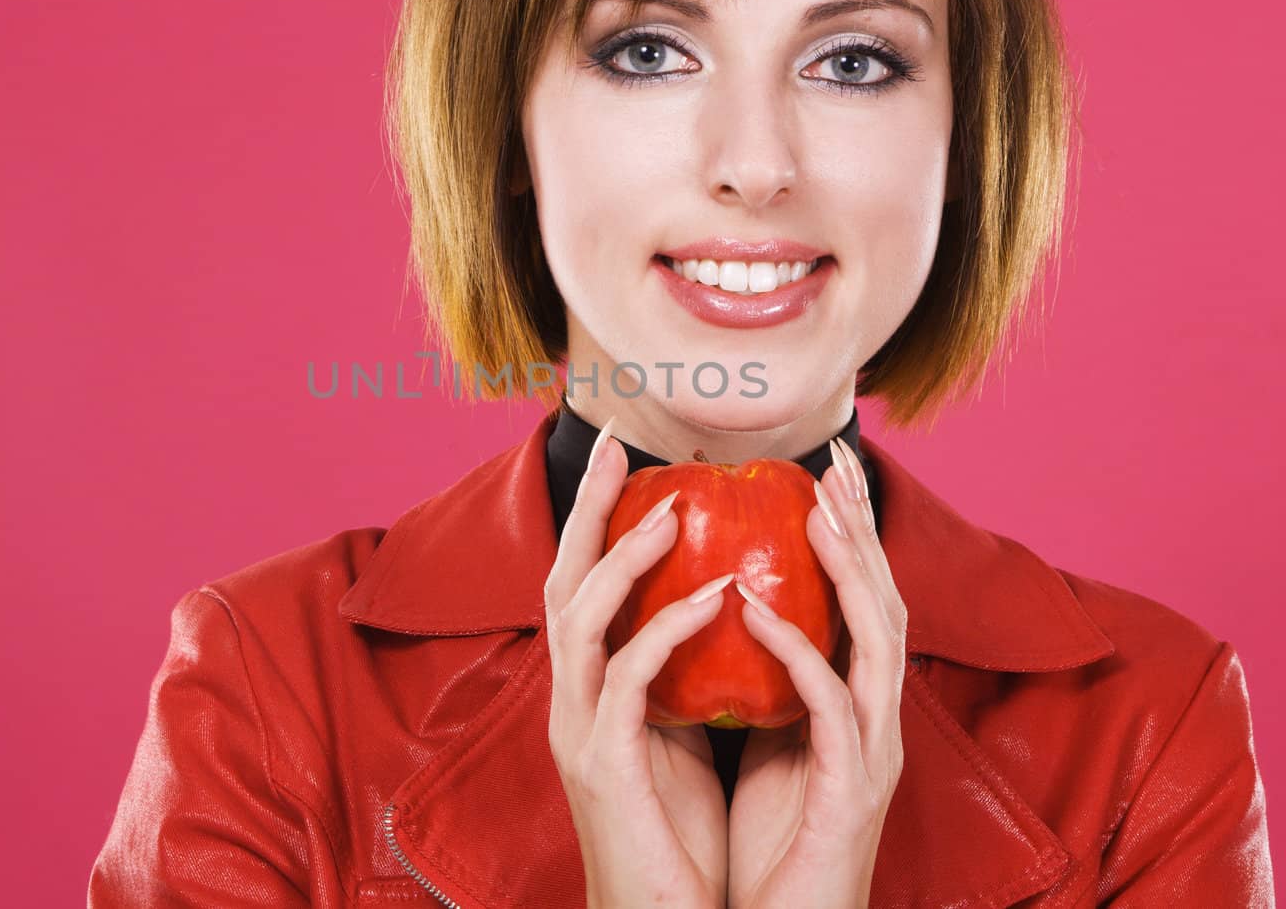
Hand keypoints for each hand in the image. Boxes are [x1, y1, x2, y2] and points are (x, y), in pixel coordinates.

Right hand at [544, 418, 730, 908]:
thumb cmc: (678, 839)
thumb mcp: (680, 739)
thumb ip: (682, 677)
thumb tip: (723, 609)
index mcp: (589, 692)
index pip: (582, 586)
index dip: (595, 520)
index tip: (622, 460)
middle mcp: (570, 701)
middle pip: (562, 582)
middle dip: (587, 510)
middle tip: (615, 447)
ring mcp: (578, 731)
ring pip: (579, 619)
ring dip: (624, 558)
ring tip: (673, 510)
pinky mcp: (603, 763)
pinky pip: (629, 679)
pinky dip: (667, 628)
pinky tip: (715, 596)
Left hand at [727, 438, 907, 908]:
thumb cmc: (775, 848)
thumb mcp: (769, 748)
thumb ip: (767, 686)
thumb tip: (728, 617)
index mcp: (853, 709)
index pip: (859, 604)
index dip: (849, 537)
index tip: (823, 475)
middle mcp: (873, 722)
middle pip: (882, 605)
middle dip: (862, 531)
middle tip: (836, 464)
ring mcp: (870, 755)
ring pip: (877, 643)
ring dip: (849, 573)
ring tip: (816, 513)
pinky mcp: (850, 792)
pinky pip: (828, 708)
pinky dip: (798, 652)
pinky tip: (758, 609)